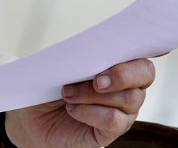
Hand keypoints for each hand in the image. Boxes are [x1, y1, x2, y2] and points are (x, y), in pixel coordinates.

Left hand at [5, 59, 154, 147]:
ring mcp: (124, 110)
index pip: (141, 51)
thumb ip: (76, 53)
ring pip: (128, 98)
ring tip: (67, 94)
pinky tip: (72, 109)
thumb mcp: (58, 64)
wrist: (32, 117)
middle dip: (122, 74)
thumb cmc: (49, 85)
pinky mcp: (112, 131)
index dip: (142, 46)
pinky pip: (114, 120)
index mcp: (119, 63)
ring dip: (93, 94)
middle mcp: (129, 86)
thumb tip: (86, 47)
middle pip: (145, 74)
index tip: (123, 48)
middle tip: (96, 80)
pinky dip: (90, 112)